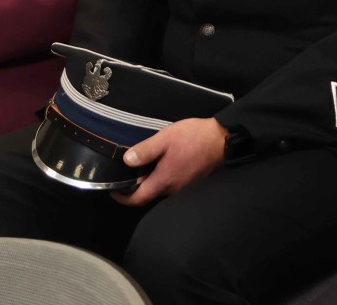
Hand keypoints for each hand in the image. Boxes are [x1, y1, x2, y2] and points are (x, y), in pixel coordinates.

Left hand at [111, 117, 227, 206]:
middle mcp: (173, 189)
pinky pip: (171, 184)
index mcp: (164, 180)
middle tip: (127, 173)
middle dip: (135, 187)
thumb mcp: (165, 138)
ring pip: (160, 189)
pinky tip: (162, 163)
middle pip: (148, 195)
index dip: (123, 198)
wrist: (222, 140)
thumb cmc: (194, 138)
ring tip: (143, 165)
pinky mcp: (191, 181)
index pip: (138, 199)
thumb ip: (145, 150)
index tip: (113, 191)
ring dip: (149, 181)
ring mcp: (183, 186)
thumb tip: (126, 161)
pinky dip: (161, 177)